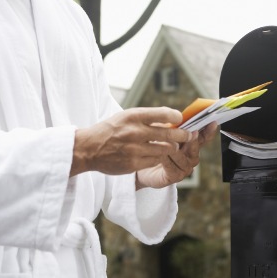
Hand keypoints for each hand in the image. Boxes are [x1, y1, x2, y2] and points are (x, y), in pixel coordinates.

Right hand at [70, 107, 193, 176]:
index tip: (180, 118)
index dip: (176, 116)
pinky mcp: (133, 163)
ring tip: (174, 145)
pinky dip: (160, 157)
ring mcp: (134, 149)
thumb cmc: (110, 130)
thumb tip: (171, 119)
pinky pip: (156, 160)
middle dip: (182, 134)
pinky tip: (159, 154)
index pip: (163, 113)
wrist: (88, 149)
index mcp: (133, 116)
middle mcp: (135, 131)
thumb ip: (147, 117)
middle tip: (188, 135)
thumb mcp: (126, 116)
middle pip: (168, 133)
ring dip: (172, 147)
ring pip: (165, 148)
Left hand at [136, 122, 219, 189]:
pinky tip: (160, 154)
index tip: (213, 122)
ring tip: (166, 141)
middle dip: (193, 139)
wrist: (142, 168)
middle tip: (192, 132)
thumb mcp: (162, 133)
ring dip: (174, 149)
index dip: (208, 130)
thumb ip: (170, 125)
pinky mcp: (175, 176)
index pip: (203, 137)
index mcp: (191, 144)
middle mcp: (190, 157)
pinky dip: (165, 159)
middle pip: (195, 147)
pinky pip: (171, 166)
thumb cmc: (154, 148)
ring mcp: (184, 168)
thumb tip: (172, 113)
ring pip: (182, 157)